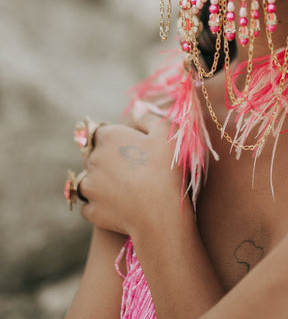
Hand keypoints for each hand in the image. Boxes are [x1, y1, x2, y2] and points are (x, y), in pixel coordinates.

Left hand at [78, 116, 188, 237]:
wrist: (162, 213)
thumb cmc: (168, 169)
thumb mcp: (167, 133)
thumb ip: (148, 116)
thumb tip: (136, 105)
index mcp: (109, 136)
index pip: (100, 130)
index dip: (114, 137)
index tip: (130, 146)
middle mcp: (93, 159)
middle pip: (92, 155)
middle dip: (106, 159)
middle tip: (132, 168)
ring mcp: (90, 186)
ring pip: (88, 180)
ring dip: (99, 182)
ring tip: (123, 188)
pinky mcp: (92, 211)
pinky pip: (91, 206)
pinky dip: (101, 206)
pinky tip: (118, 206)